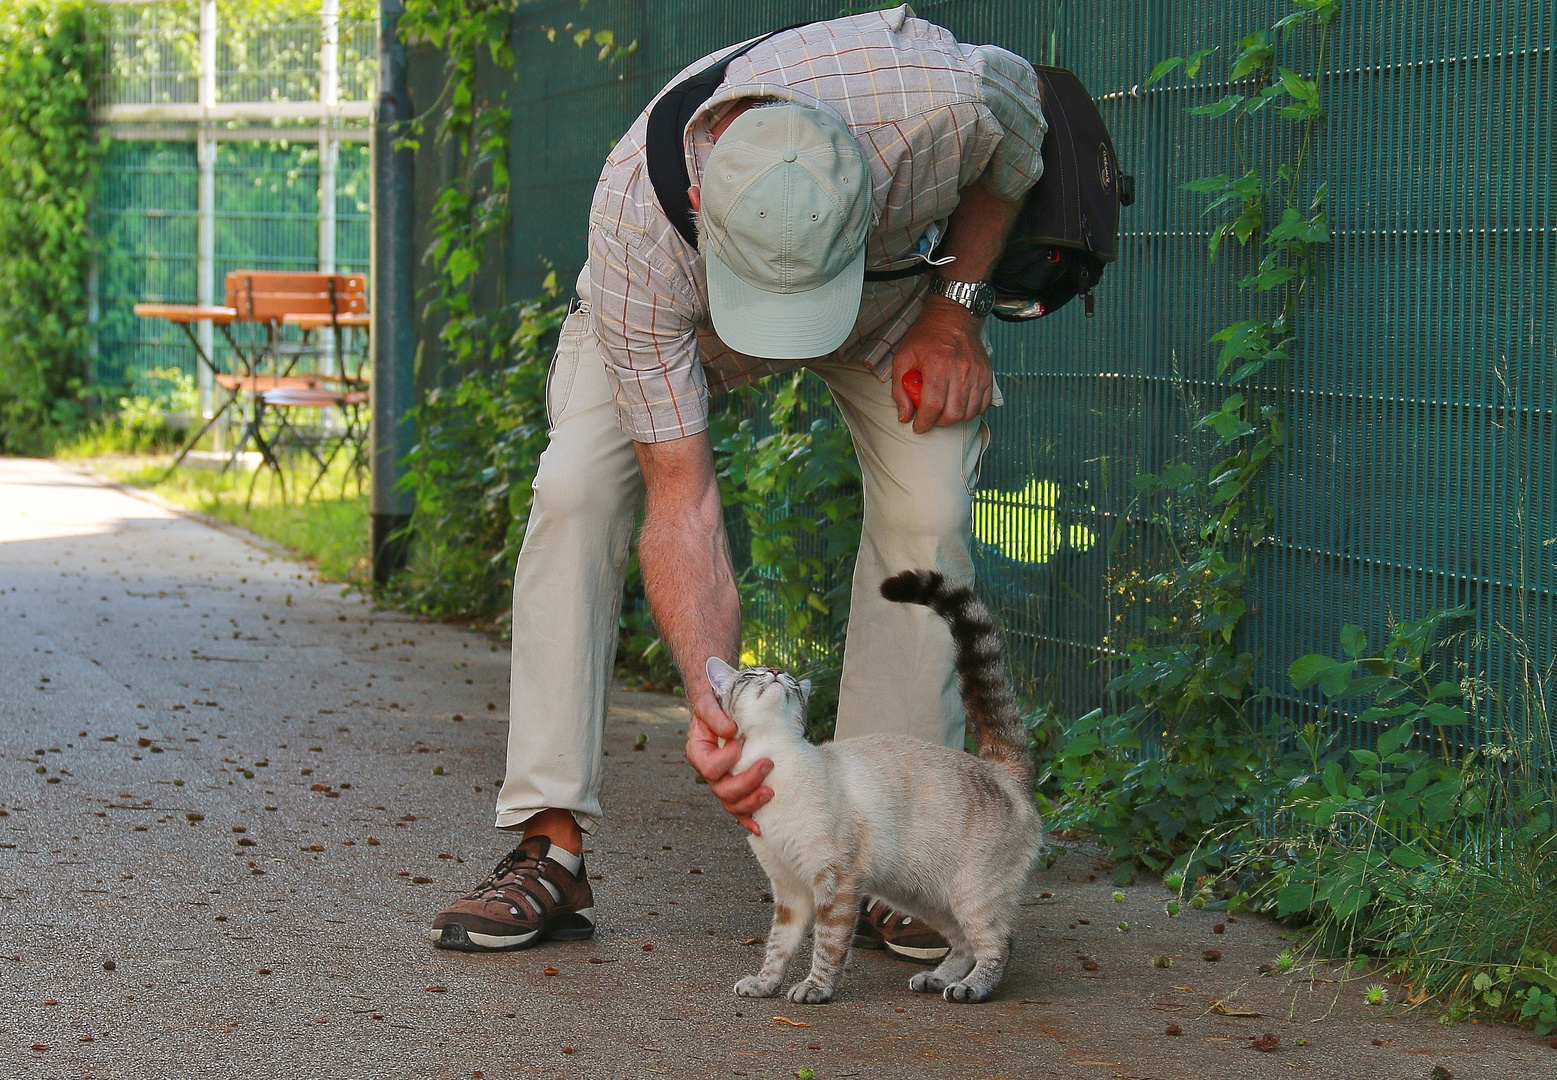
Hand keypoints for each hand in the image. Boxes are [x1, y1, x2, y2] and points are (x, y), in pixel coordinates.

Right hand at [685, 688, 772, 834]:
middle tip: (768, 764)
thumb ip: (714, 715)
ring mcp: (723, 781)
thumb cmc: (713, 704)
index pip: (710, 768)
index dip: (727, 760)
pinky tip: (761, 825)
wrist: (719, 705)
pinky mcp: (737, 785)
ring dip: (752, 802)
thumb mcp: (708, 703)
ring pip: (732, 804)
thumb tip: (732, 731)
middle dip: (747, 782)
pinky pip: (740, 808)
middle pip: (723, 790)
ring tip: (771, 792)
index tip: (740, 742)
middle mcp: (709, 771)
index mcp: (698, 754)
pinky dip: (749, 818)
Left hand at [891, 294, 994, 433]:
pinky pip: (983, 404)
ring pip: (969, 412)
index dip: (924, 422)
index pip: (933, 406)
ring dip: (954, 418)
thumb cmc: (926, 337)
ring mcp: (977, 373)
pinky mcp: (987, 374)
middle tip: (930, 418)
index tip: (918, 426)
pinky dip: (971, 411)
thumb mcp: (903, 358)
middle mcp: (960, 370)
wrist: (952, 318)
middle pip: (953, 413)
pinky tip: (959, 405)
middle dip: (938, 422)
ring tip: (943, 411)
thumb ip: (900, 390)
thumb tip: (905, 416)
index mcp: (937, 365)